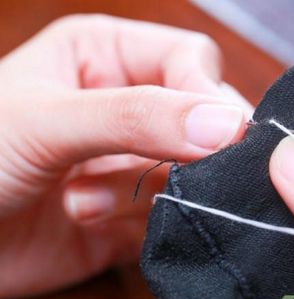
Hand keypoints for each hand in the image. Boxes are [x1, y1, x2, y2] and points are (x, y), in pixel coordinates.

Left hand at [0, 14, 251, 298]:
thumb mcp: (45, 121)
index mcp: (108, 57)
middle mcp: (129, 107)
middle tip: (167, 172)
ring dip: (149, 190)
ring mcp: (135, 163)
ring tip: (86, 199)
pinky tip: (91, 219)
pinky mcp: (135, 212)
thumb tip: (225, 124)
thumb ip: (134, 117)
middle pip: (201, 118)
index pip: (190, 62)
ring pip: (192, 171)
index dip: (208, 94)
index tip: (226, 135)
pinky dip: (145, 224)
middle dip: (187, 149)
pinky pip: (173, 215)